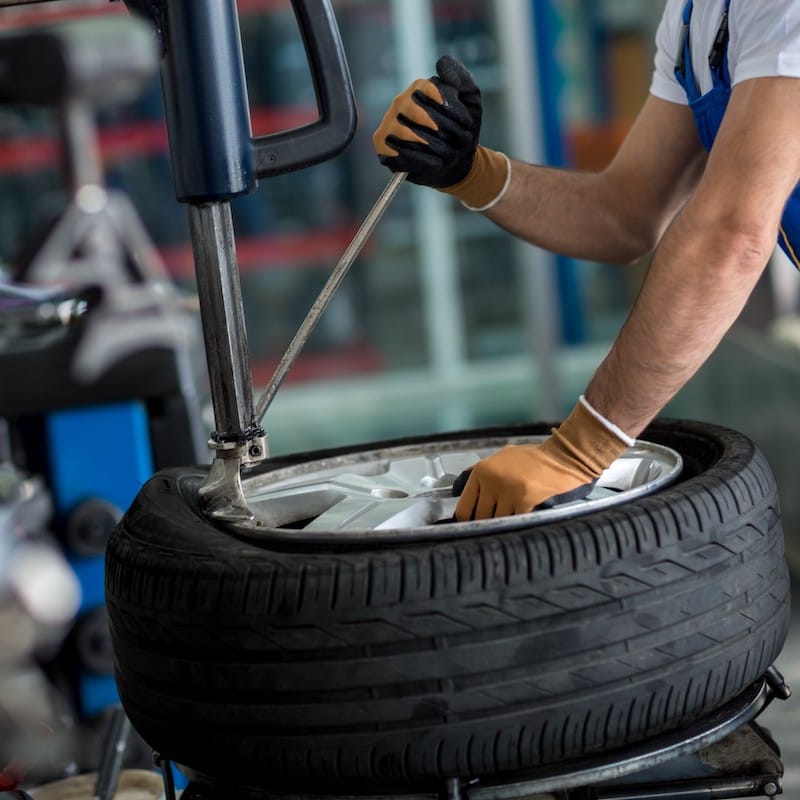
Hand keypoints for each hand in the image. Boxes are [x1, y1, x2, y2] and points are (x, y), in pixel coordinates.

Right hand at [372, 55, 507, 208]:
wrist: (455, 163)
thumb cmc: (460, 130)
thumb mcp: (470, 102)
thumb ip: (461, 79)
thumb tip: (441, 62)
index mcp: (419, 88)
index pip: (431, 91)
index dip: (452, 110)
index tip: (466, 124)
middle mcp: (400, 103)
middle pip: (419, 112)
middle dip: (445, 130)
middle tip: (460, 142)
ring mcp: (389, 124)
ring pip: (408, 133)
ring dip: (436, 147)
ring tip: (450, 154)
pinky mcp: (384, 147)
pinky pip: (398, 152)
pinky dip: (421, 160)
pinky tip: (436, 163)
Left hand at [453, 398, 630, 520]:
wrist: (563, 457)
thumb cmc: (533, 459)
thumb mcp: (501, 458)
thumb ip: (482, 474)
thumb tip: (461, 491)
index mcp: (481, 470)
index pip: (464, 507)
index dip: (468, 520)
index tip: (473, 526)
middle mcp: (491, 480)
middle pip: (480, 518)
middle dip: (487, 524)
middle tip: (494, 526)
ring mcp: (507, 491)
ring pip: (497, 522)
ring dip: (504, 524)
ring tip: (511, 520)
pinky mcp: (525, 500)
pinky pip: (515, 521)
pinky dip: (519, 522)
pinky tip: (524, 518)